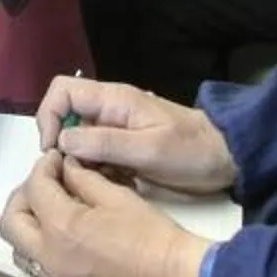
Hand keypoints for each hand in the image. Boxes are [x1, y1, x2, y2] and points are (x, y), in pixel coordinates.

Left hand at [0, 152, 206, 276]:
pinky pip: (34, 266)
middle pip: (11, 221)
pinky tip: (59, 233)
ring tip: (50, 208)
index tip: (58, 159)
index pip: (35, 188)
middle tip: (47, 182)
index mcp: (61, 228)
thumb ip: (82, 178)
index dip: (44, 167)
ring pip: (18, 247)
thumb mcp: (116, 196)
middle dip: (24, 195)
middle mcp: (48, 257)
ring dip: (26, 223)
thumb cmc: (152, 236)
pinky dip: (36, 246)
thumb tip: (65, 167)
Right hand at [33, 75, 237, 194]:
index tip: (54, 152)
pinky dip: (100, 172)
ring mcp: (117, 129)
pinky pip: (97, 156)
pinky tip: (119, 185)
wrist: (227, 159)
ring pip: (79, 142)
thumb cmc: (190, 151)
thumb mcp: (149, 149)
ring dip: (84, 164)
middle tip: (78, 175)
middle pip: (66, 119)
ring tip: (104, 183)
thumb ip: (104, 143)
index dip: (49, 117)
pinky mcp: (125, 148)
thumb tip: (62, 141)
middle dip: (65, 148)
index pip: (62, 91)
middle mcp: (109, 111)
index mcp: (113, 100)